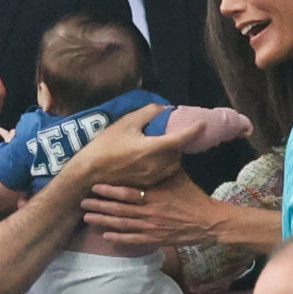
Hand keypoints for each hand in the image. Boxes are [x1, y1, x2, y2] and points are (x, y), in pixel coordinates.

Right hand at [76, 104, 204, 188]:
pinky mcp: (147, 185)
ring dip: (172, 154)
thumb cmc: (105, 146)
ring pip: (173, 164)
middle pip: (178, 152)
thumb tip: (165, 108)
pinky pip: (163, 173)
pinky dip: (164, 164)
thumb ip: (147, 113)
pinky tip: (153, 159)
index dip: (194, 130)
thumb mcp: (125, 123)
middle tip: (171, 134)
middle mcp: (157, 165)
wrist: (90, 174)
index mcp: (152, 148)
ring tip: (162, 146)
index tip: (203, 123)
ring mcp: (153, 178)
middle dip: (178, 143)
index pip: (181, 138)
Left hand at [81, 169, 218, 245]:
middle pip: (119, 210)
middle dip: (100, 206)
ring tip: (87, 218)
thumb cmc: (192, 197)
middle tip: (83, 203)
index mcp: (155, 195)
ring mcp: (151, 227)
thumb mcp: (179, 177)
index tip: (94, 186)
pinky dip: (118, 238)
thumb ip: (163, 166)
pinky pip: (133, 239)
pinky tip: (105, 236)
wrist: (207, 221)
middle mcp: (150, 211)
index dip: (110, 190)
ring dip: (104, 222)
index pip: (128, 193)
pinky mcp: (155, 238)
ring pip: (122, 225)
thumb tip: (157, 146)